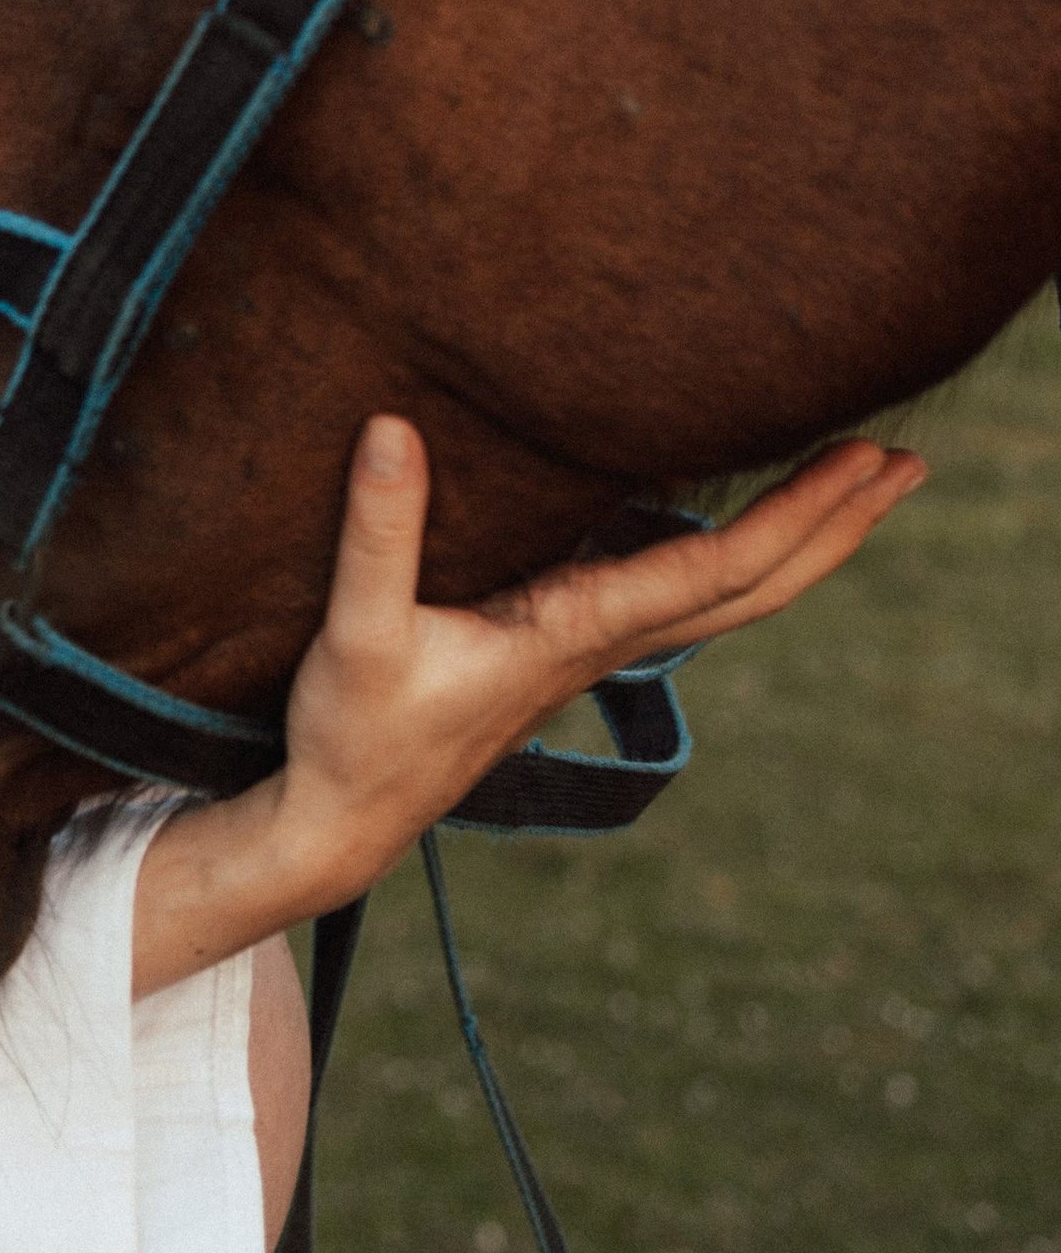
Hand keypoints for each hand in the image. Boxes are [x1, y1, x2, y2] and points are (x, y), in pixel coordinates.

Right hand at [132, 417, 921, 999]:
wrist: (342, 827)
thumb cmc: (352, 736)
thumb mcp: (357, 631)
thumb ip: (379, 529)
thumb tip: (395, 426)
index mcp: (573, 633)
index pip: (716, 569)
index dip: (797, 514)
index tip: (865, 459)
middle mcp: (601, 644)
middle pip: (755, 587)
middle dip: (835, 525)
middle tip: (910, 462)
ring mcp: (589, 652)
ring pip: (727, 596)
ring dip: (799, 541)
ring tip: (855, 484)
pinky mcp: (562, 651)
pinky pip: (680, 597)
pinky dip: (736, 557)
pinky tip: (737, 528)